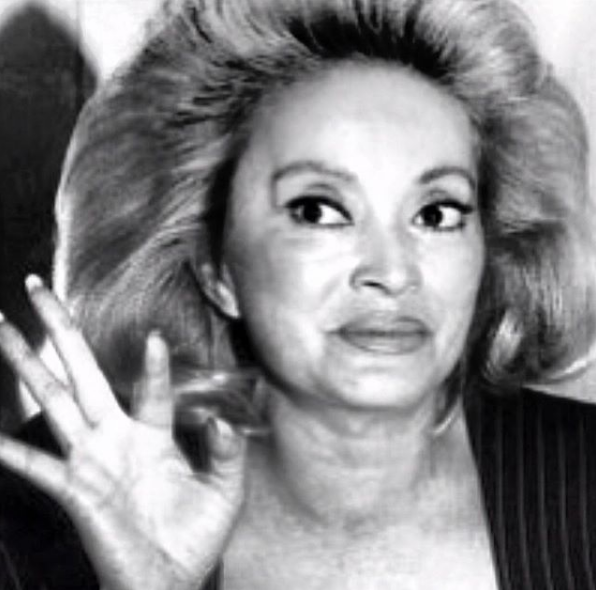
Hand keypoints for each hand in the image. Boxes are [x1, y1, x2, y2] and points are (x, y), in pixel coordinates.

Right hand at [0, 276, 247, 589]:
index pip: (152, 386)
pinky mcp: (77, 490)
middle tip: (37, 289)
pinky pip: (38, 466)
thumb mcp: (225, 486)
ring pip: (53, 400)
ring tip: (1, 329)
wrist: (173, 580)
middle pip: (82, 371)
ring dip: (25, 364)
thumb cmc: (197, 532)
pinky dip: (12, 452)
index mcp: (153, 432)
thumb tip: (221, 416)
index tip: (155, 337)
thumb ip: (227, 449)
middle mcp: (116, 436)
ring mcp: (91, 459)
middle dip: (60, 330)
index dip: (153, 364)